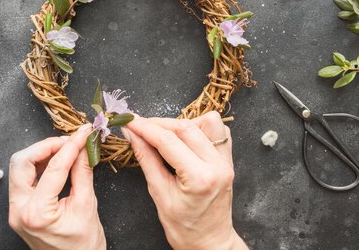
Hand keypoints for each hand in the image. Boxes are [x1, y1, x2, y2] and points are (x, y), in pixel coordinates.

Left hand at [8, 126, 105, 249]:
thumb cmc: (84, 246)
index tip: (83, 133)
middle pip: (21, 162)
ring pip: (19, 168)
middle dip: (45, 146)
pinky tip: (56, 161)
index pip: (53, 168)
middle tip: (69, 140)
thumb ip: (83, 172)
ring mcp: (16, 211)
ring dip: (40, 154)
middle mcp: (19, 211)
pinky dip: (38, 166)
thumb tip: (84, 146)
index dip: (70, 146)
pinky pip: (23, 179)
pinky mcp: (19, 210)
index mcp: (36, 213)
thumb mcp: (88, 205)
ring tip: (65, 149)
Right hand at [123, 112, 247, 249]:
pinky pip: (218, 131)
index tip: (130, 122)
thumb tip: (133, 135)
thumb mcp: (159, 195)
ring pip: (206, 122)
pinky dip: (199, 127)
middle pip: (186, 127)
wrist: (210, 242)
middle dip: (159, 123)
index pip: (168, 141)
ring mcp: (226, 161)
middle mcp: (217, 165)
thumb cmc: (184, 228)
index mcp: (200, 178)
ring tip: (164, 134)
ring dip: (182, 123)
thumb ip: (146, 160)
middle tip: (139, 126)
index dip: (146, 128)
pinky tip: (184, 139)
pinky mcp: (228, 159)